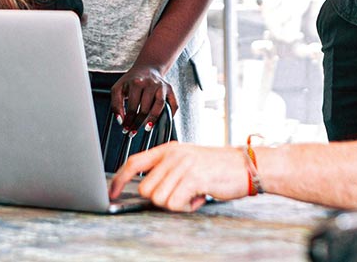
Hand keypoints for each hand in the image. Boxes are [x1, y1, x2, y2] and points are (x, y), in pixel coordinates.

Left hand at [110, 142, 249, 211]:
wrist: (244, 164)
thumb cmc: (216, 166)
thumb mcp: (187, 161)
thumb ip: (167, 170)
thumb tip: (147, 190)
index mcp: (168, 149)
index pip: (134, 162)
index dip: (119, 179)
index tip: (112, 193)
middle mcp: (173, 155)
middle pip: (146, 188)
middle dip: (160, 198)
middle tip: (180, 193)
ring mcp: (183, 165)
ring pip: (160, 199)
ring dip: (177, 203)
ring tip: (192, 193)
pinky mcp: (193, 177)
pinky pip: (175, 203)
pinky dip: (187, 206)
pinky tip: (200, 195)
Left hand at [111, 65, 177, 133]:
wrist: (147, 67)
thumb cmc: (131, 81)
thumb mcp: (118, 88)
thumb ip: (116, 104)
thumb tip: (121, 121)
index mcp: (137, 82)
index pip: (132, 106)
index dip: (128, 120)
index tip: (125, 128)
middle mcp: (151, 83)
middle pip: (145, 108)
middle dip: (138, 123)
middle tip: (133, 131)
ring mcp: (162, 86)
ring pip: (159, 106)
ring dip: (153, 120)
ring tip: (146, 128)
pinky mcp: (170, 89)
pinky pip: (173, 104)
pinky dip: (170, 114)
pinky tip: (162, 121)